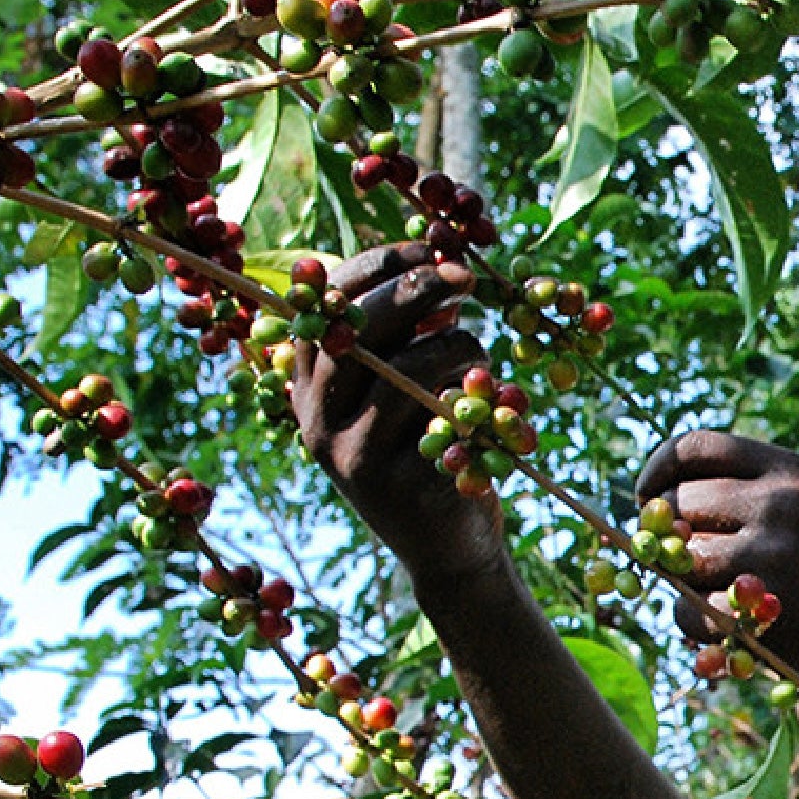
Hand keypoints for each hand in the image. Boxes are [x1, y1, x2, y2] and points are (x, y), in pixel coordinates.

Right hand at [290, 243, 506, 585]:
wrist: (448, 551)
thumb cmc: (429, 454)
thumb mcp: (403, 394)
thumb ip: (407, 340)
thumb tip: (440, 271)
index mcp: (308, 387)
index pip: (329, 302)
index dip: (381, 265)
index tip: (432, 247)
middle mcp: (317, 419)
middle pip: (361, 327)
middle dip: (419, 288)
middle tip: (466, 278)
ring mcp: (353, 454)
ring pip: (408, 368)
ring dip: (459, 346)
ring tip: (480, 357)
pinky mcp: (397, 483)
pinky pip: (443, 416)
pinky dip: (474, 395)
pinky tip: (490, 400)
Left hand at [636, 430, 798, 687]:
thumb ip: (754, 494)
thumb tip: (666, 497)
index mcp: (791, 470)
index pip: (696, 446)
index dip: (659, 470)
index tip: (646, 496)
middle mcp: (779, 501)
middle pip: (678, 505)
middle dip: (664, 536)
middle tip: (672, 561)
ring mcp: (768, 552)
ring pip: (677, 561)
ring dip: (680, 585)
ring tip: (708, 600)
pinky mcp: (758, 606)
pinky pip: (688, 609)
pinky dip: (695, 626)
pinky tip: (724, 631)